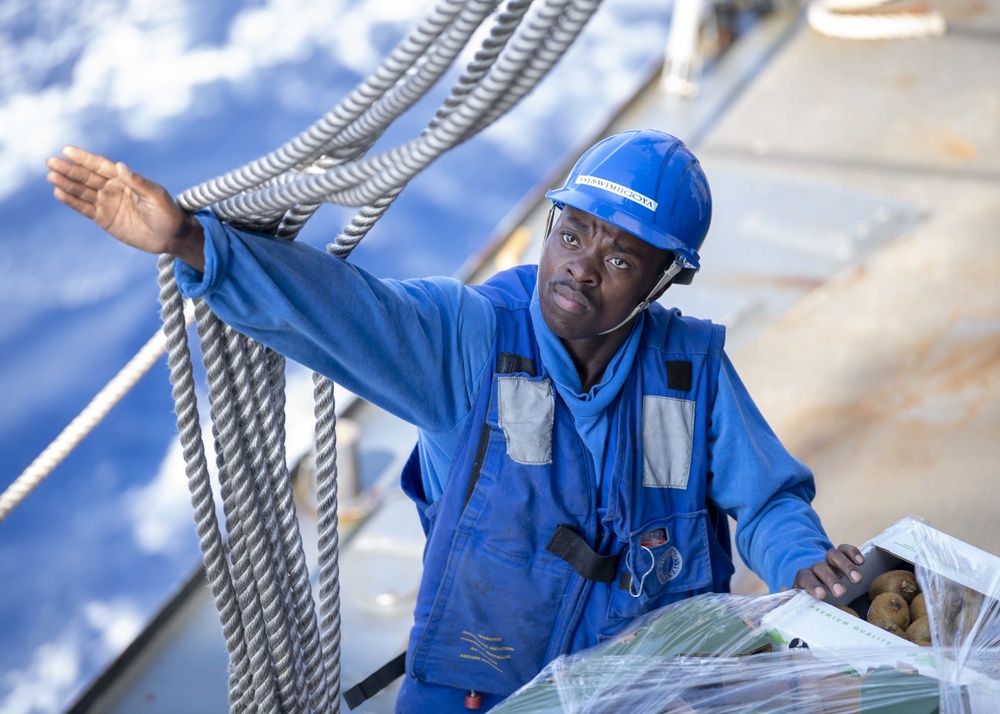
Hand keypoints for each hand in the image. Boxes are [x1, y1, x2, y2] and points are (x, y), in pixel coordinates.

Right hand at [46, 146, 204, 270]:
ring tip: (51, 176)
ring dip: (67, 183)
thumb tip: (119, 166)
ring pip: (83, 191)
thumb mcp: (155, 196)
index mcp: (125, 179)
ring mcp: (107, 203)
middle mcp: (113, 188)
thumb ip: (137, 182)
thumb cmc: (168, 213)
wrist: (171, 237)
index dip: (84, 158)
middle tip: (51, 162)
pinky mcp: (104, 219)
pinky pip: (85, 208)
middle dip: (69, 169)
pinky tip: (59, 193)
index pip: (100, 165)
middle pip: (87, 177)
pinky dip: (72, 201)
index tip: (66, 150)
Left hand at [790, 544, 863, 599]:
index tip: (821, 594)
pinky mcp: (840, 554)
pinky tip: (861, 562)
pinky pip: (845, 549)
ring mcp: (828, 558)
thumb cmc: (809, 590)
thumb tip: (783, 589)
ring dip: (846, 566)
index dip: (812, 585)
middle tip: (840, 592)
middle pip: (820, 567)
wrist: (814, 573)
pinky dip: (852, 552)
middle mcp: (815, 565)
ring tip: (857, 580)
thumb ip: (790, 595)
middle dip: (830, 579)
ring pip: (834, 555)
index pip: (805, 578)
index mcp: (803, 576)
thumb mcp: (799, 594)